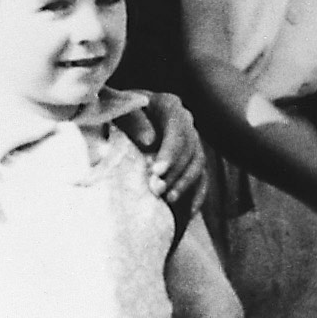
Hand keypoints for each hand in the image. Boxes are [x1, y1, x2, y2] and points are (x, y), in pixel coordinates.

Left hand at [118, 92, 207, 217]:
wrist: (118, 118)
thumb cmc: (115, 112)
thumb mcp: (119, 109)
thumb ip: (132, 120)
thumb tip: (150, 141)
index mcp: (169, 105)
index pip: (177, 129)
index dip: (170, 151)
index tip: (156, 171)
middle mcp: (185, 121)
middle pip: (189, 148)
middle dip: (175, 171)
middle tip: (156, 190)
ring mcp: (191, 140)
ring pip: (197, 164)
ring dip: (184, 184)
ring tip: (168, 200)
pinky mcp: (191, 159)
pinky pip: (201, 178)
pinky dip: (197, 195)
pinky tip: (188, 212)